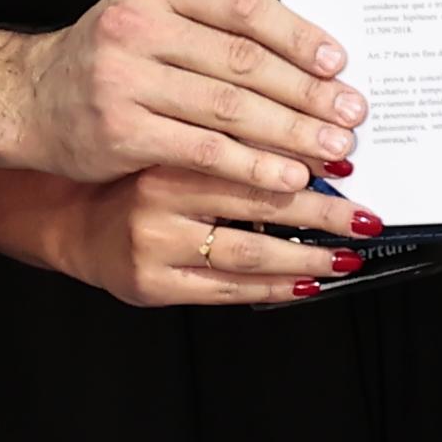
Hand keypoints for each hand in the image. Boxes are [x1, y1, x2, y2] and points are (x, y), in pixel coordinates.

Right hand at [8, 0, 366, 195]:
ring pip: (231, 107)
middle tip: (348, 113)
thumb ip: (215, 27)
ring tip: (330, 148)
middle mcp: (137, 25)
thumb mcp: (152, 19)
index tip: (336, 63)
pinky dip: (254, 165)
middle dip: (307, 91)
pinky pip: (206, 150)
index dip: (298, 36)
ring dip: (291, 132)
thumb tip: (309, 59)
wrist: (28, 100)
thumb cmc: (106, 60)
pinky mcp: (123, 131)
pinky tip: (286, 175)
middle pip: (245, 60)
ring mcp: (126, 79)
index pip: (244, 6)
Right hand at [48, 157, 360, 309]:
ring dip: (306, 259)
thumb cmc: (139, 181)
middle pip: (259, 207)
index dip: (305, 164)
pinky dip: (273, 289)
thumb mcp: (179, 150)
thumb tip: (313, 156)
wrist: (75, 221)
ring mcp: (156, 249)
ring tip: (346, 257)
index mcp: (172, 157)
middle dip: (322, 215)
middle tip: (365, 217)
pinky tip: (306, 284)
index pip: (252, 159)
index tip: (346, 166)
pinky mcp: (154, 286)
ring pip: (248, 256)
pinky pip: (226, 291)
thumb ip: (232, 152)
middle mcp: (160, 203)